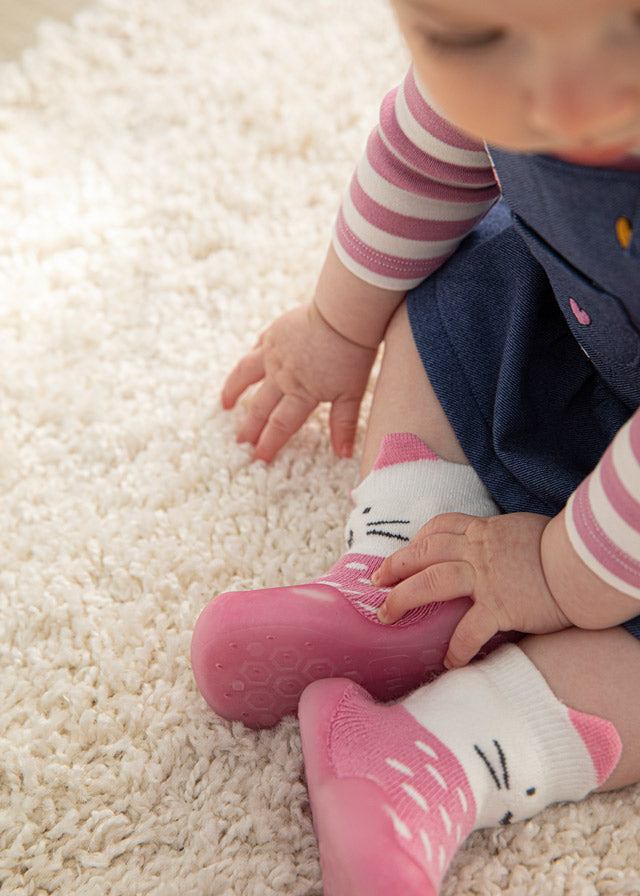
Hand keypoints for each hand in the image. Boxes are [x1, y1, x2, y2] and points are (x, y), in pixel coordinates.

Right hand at [221, 302, 376, 461]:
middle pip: (260, 406)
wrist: (344, 312)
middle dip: (249, 427)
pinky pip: (257, 348)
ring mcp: (274, 352)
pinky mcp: (274, 333)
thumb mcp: (352, 392)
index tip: (257, 458)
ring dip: (233, 391)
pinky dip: (251, 359)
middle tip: (239, 442)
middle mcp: (281, 375)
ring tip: (225, 404)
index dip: (268, 443)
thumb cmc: (353, 352)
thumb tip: (343, 454)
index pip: (281, 425)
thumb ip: (344, 424)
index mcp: (301, 393)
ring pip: (245, 375)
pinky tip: (248, 364)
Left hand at [373, 512, 570, 667]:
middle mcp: (477, 551)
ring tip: (386, 615)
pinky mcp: (499, 607)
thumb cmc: (559, 547)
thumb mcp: (521, 530)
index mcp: (483, 531)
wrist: (582, 563)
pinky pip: (468, 630)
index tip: (404, 552)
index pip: (440, 528)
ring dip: (403, 598)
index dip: (416, 540)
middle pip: (423, 553)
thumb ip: (500, 539)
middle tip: (377, 582)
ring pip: (431, 583)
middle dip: (394, 567)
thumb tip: (495, 549)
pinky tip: (449, 663)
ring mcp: (485, 579)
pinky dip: (456, 648)